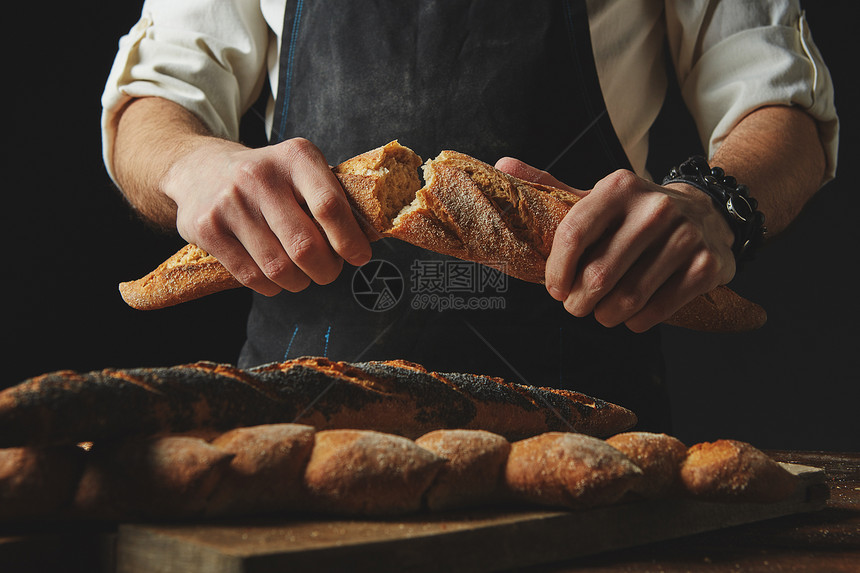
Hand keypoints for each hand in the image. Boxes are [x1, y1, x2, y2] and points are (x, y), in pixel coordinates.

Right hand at [164, 137, 371, 295]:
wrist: (199, 169)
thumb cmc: (268, 179)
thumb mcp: (302, 171)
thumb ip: (334, 200)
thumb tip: (370, 238)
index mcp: (295, 157)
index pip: (330, 207)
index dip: (350, 241)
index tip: (359, 257)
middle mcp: (260, 176)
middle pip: (305, 246)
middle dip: (326, 270)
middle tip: (329, 270)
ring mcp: (230, 202)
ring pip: (279, 268)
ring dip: (300, 282)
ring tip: (302, 274)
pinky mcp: (207, 228)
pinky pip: (251, 276)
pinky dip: (271, 286)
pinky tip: (275, 276)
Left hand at [495, 158, 735, 331]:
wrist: (705, 211)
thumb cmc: (633, 212)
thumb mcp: (595, 196)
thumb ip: (549, 185)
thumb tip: (501, 164)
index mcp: (617, 187)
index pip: (573, 235)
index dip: (557, 271)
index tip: (554, 289)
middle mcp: (654, 208)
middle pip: (599, 275)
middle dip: (579, 302)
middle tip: (577, 307)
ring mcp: (685, 235)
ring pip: (628, 298)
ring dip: (607, 316)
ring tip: (602, 313)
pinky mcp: (707, 265)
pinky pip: (659, 309)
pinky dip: (638, 322)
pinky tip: (632, 315)